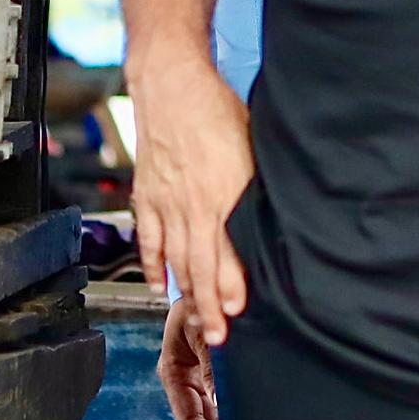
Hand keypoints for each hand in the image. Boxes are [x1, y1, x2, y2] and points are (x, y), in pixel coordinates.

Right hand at [128, 62, 256, 351]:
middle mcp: (192, 204)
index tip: (238, 311)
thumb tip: (270, 218)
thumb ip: (255, 188)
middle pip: (201, 265)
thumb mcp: (251, 147)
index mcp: (222, 193)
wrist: (170, 83)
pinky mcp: (148, 194)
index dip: (232, 285)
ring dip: (187, 292)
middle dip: (210, 305)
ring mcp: (166, 202)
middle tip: (219, 336)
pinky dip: (153, 265)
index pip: (228, 252)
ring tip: (196, 320)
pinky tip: (159, 286)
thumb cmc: (217, 108)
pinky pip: (149, 239)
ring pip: (176, 259)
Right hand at [158, 291, 224, 419]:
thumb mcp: (201, 330)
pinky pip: (220, 398)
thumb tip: (220, 400)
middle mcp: (182, 379)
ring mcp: (196, 377)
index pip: (188, 418)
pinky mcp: (210, 372)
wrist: (201, 284)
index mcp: (171, 372)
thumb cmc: (195, 301)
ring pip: (212, 413)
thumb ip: (210, 364)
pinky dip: (232, 411)